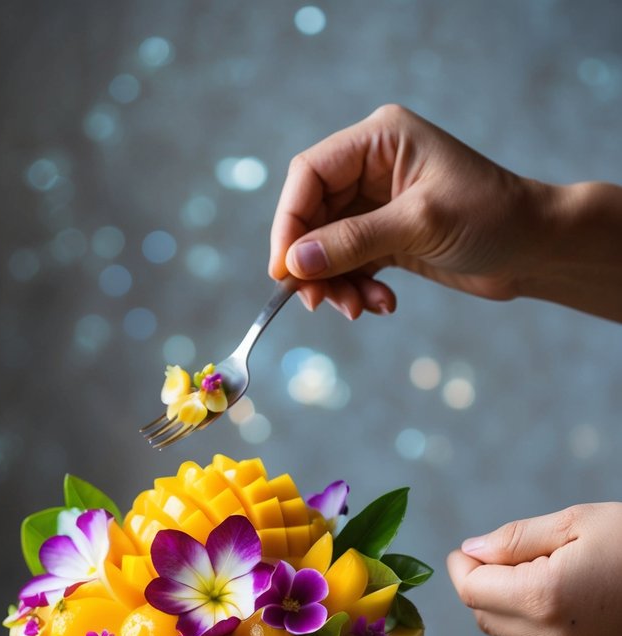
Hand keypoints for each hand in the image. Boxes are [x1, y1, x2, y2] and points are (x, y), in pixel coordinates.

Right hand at [269, 103, 545, 317]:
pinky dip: (357, 289)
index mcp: (379, 140)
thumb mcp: (419, 225)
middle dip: (313, 263)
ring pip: (327, 246)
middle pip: (312, 215)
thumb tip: (295, 264)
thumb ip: (354, 242)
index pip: (309, 174)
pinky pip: (350, 265)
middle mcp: (372, 166)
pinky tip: (381, 305)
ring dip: (336, 283)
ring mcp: (377, 203)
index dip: (289, 222)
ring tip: (358, 310)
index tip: (283, 270)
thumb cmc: (491, 218)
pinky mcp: (386, 237)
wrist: (536, 248)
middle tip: (317, 303)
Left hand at [446, 503, 621, 635]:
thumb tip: (471, 551)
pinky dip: (536, 623)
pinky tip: (564, 596)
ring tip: (539, 571)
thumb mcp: (579, 523)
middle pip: (484, 617)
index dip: (462, 567)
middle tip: (499, 556)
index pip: (472, 590)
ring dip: (507, 606)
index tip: (465, 550)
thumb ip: (516, 539)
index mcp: (542, 597)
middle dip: (481, 587)